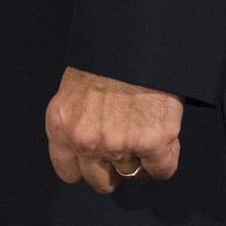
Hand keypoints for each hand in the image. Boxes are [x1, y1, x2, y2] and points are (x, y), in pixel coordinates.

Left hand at [45, 65, 182, 192]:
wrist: (133, 44)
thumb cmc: (103, 61)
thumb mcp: (73, 92)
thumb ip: (77, 123)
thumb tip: (89, 148)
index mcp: (60, 126)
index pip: (67, 171)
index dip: (85, 168)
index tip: (96, 162)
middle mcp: (85, 141)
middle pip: (100, 182)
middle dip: (113, 171)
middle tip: (124, 151)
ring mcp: (118, 145)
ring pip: (133, 176)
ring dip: (141, 161)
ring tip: (144, 134)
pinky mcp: (151, 144)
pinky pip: (161, 170)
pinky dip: (165, 159)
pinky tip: (163, 139)